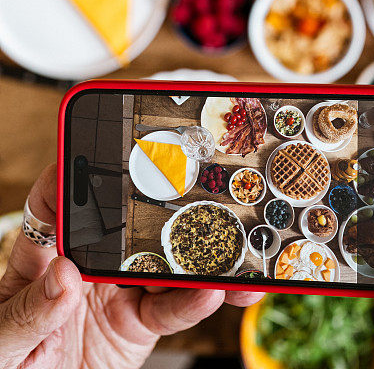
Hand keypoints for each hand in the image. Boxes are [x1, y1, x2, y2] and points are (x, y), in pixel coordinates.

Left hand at [0, 165, 262, 368]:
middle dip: (161, 201)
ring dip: (197, 251)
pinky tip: (214, 291)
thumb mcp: (0, 344)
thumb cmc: (4, 366)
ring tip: (225, 240)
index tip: (93, 152)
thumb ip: (27, 312)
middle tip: (193, 183)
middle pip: (125, 222)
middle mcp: (85, 265)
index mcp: (43, 257)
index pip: (55, 204)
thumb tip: (61, 276)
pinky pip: (171, 308)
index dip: (71, 173)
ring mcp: (117, 291)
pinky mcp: (139, 323)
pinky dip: (195, 301)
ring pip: (161, 261)